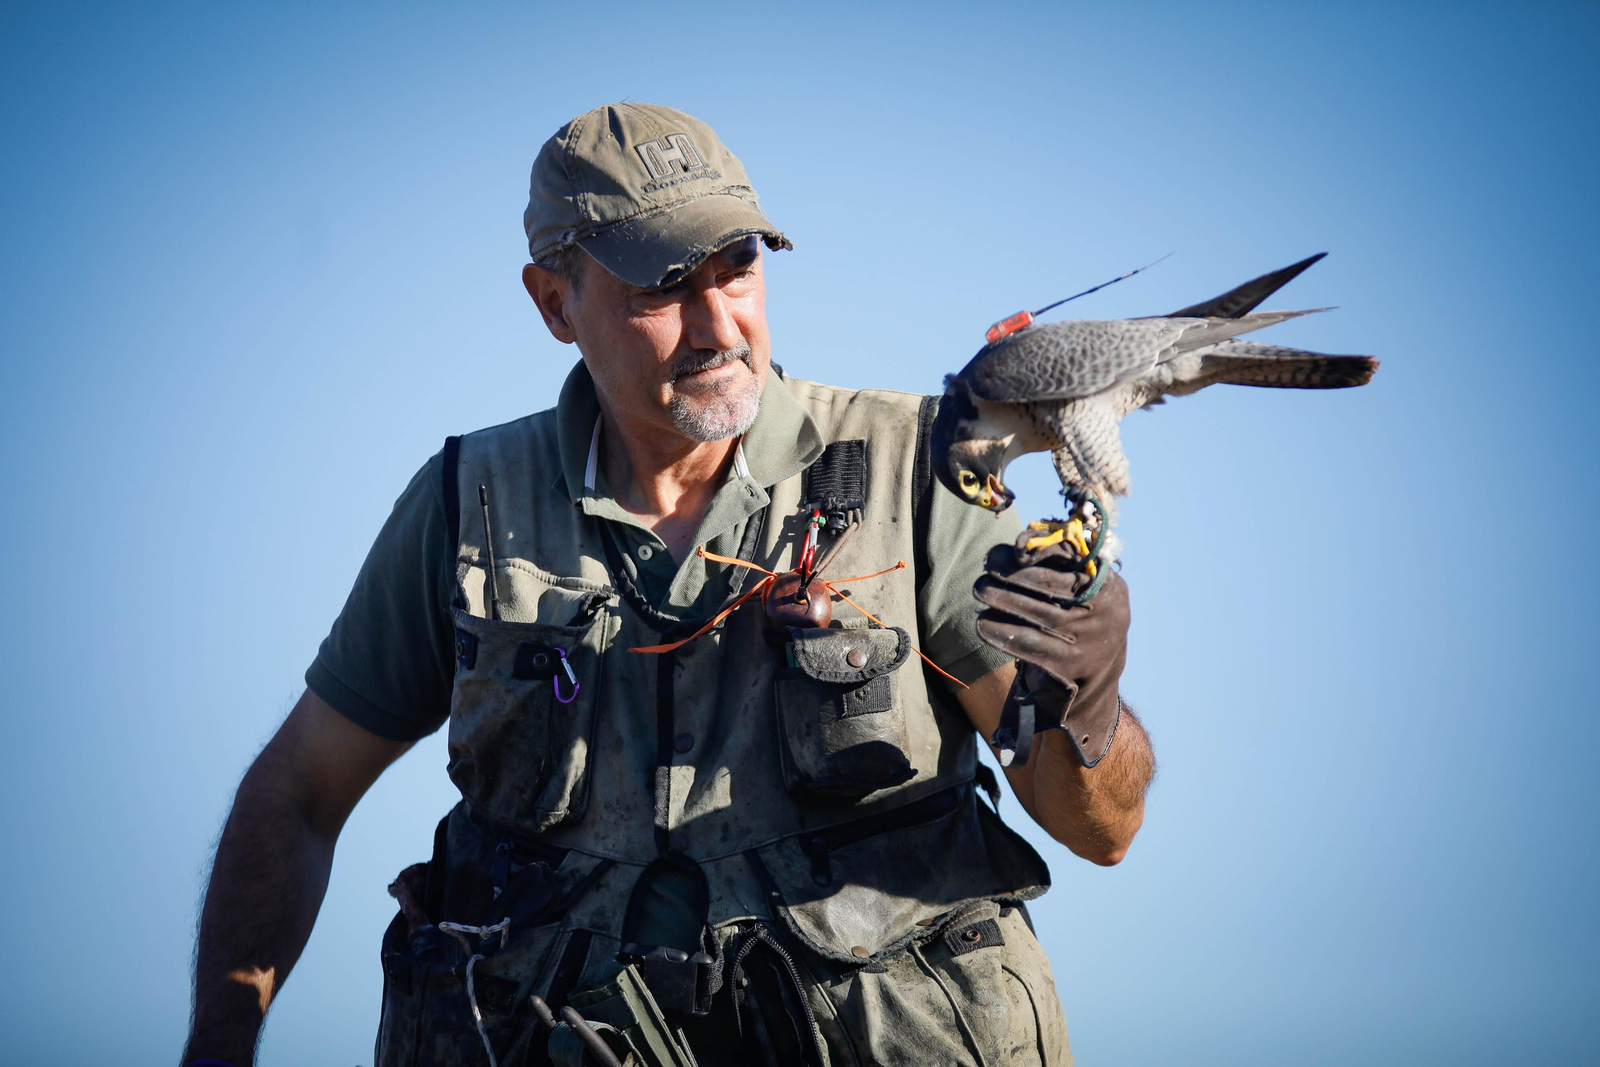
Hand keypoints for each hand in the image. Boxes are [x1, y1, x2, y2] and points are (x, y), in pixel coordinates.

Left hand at [973, 530, 1129, 766]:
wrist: (1093, 679)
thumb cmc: (1077, 623)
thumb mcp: (1080, 594)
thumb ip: (1055, 568)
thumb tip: (1013, 548)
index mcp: (1110, 586)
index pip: (1074, 561)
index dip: (1039, 552)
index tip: (1010, 549)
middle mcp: (1107, 612)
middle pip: (1054, 587)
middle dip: (1015, 576)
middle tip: (985, 572)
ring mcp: (1090, 641)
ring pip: (1040, 615)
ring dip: (1004, 600)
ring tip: (980, 590)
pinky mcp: (1070, 667)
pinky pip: (1031, 645)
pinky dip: (1003, 633)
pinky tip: (982, 624)